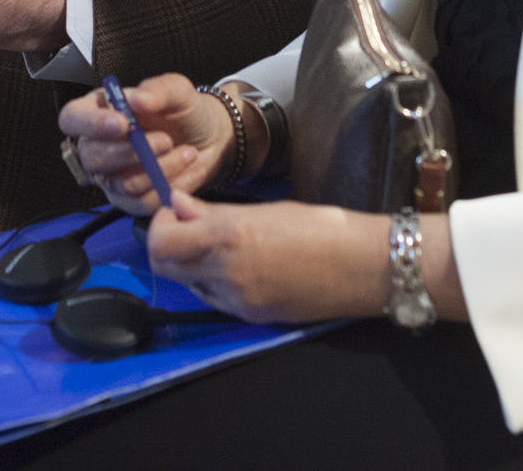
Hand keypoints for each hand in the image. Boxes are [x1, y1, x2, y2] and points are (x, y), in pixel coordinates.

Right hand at [59, 75, 235, 213]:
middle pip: (92, 158)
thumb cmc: (184, 111)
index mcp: (99, 110)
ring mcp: (111, 176)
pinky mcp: (130, 200)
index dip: (91, 124)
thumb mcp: (178, 91)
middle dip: (130, 153)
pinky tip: (188, 169)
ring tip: (187, 152)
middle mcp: (98, 145)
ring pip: (122, 183)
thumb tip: (139, 99)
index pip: (73, 118)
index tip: (123, 124)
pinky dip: (170, 187)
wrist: (209, 137)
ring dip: (160, 169)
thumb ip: (158, 90)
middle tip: (165, 140)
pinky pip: (142, 203)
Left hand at [146, 194, 402, 323]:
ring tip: (218, 246)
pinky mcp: (251, 317)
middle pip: (164, 266)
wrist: (363, 268)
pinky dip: (213, 282)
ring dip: (190, 265)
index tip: (175, 211)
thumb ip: (215, 211)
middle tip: (186, 228)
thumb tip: (178, 204)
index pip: (161, 240)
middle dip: (167, 245)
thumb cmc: (322, 227)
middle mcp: (226, 273)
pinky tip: (238, 266)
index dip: (160, 223)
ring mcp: (237, 300)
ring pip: (188, 284)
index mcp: (229, 236)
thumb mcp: (266, 209)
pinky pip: (214, 300)